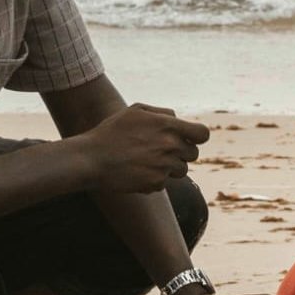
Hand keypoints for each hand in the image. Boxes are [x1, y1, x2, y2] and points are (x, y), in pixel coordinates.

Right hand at [73, 103, 209, 192]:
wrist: (92, 159)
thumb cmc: (112, 132)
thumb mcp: (135, 111)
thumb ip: (162, 113)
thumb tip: (178, 119)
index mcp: (168, 126)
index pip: (202, 134)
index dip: (198, 137)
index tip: (190, 139)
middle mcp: (170, 146)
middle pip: (193, 154)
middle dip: (181, 152)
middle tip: (161, 150)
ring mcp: (164, 167)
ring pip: (182, 171)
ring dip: (170, 167)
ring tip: (148, 161)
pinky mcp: (155, 184)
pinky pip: (164, 183)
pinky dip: (154, 180)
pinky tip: (137, 172)